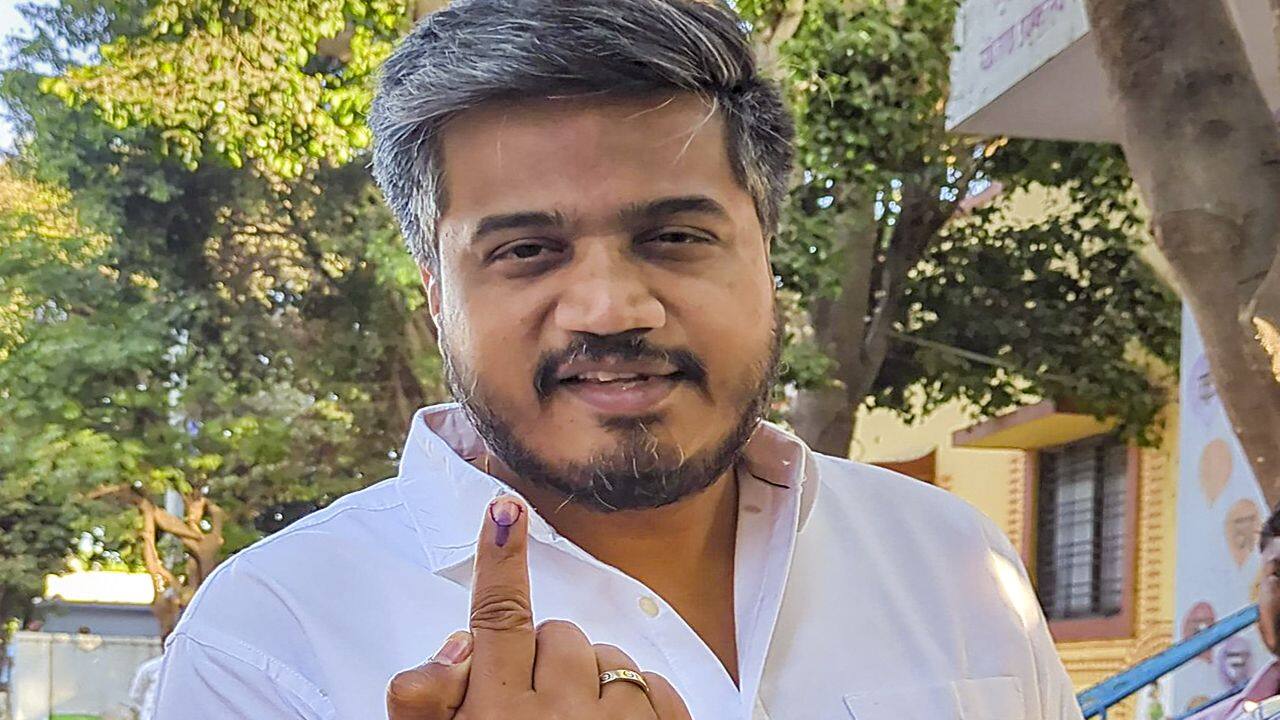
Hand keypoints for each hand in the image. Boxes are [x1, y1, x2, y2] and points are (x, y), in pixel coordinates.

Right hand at [387, 496, 691, 719]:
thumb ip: (425, 706)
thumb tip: (458, 649)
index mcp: (497, 719)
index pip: (498, 621)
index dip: (498, 560)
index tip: (504, 512)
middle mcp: (562, 715)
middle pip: (554, 635)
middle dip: (542, 660)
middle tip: (531, 710)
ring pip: (608, 656)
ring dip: (591, 683)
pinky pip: (657, 686)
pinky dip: (639, 702)